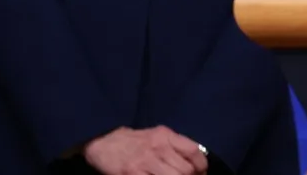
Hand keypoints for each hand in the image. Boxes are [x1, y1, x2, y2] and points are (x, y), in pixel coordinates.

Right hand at [83, 126, 208, 174]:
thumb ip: (175, 146)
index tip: (201, 173)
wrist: (104, 143)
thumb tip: (196, 162)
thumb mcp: (158, 135)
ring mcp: (144, 162)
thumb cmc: (135, 141)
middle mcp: (157, 148)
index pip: (193, 151)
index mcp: (166, 136)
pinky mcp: (132, 174)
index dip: (201, 166)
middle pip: (185, 170)